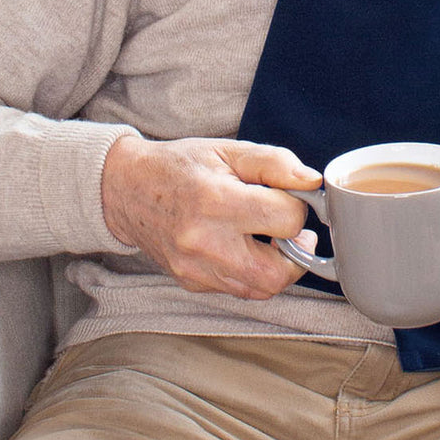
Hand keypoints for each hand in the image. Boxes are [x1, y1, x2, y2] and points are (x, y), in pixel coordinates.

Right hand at [101, 134, 322, 298]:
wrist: (127, 188)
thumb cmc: (181, 165)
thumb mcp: (229, 150)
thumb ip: (275, 163)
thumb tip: (313, 183)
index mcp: (216, 202)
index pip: (286, 220)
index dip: (298, 205)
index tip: (289, 196)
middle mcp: (205, 243)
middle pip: (278, 273)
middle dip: (297, 251)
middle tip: (290, 229)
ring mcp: (196, 269)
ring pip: (261, 289)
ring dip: (277, 264)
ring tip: (268, 236)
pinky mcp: (192, 282)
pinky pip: (238, 289)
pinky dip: (252, 271)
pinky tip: (245, 246)